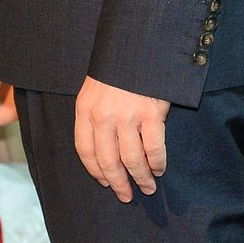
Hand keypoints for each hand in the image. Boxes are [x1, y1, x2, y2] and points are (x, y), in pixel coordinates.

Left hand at [74, 75, 168, 200]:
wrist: (135, 47)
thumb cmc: (114, 71)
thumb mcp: (93, 90)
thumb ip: (93, 116)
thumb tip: (101, 150)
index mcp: (85, 110)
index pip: (85, 150)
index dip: (95, 171)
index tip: (104, 182)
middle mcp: (103, 116)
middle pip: (108, 160)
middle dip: (118, 183)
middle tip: (126, 195)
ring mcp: (128, 116)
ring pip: (132, 160)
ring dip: (141, 178)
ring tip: (147, 187)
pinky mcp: (151, 114)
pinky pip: (154, 149)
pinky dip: (157, 163)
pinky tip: (158, 169)